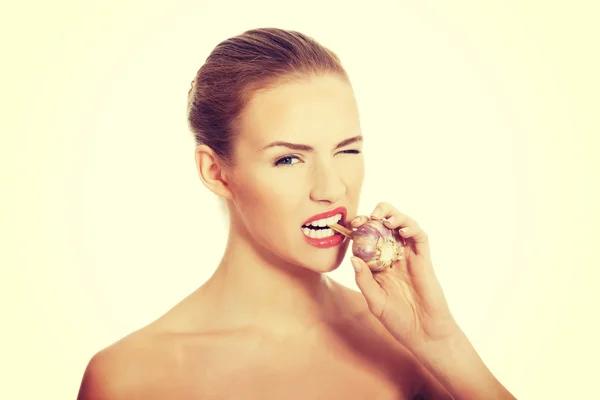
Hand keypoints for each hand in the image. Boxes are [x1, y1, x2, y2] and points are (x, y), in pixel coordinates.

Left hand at [350, 201, 459, 350]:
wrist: (423, 333)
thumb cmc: (397, 320)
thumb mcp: (375, 301)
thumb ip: (364, 280)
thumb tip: (353, 258)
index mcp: (378, 264)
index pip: (368, 237)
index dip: (361, 227)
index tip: (352, 224)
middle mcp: (393, 256)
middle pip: (386, 225)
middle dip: (378, 214)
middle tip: (369, 217)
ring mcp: (409, 257)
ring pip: (404, 225)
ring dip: (395, 216)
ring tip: (385, 220)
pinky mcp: (424, 260)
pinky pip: (420, 237)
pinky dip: (412, 228)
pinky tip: (402, 231)